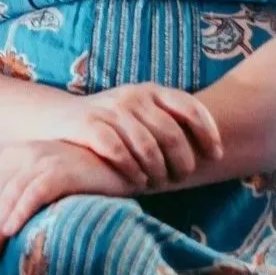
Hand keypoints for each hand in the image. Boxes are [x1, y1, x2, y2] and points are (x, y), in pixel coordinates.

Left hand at [0, 139, 133, 261]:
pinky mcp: (62, 170)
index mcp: (13, 154)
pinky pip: (34, 192)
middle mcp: (24, 153)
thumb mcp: (34, 176)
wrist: (117, 164)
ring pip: (9, 194)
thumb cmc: (74, 175)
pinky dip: (19, 211)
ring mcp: (43, 159)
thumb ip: (3, 183)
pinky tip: (10, 232)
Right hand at [64, 82, 221, 191]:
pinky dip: (131, 169)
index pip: (190, 107)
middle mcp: (133, 96)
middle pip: (171, 132)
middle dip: (181, 160)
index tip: (216, 156)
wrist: (60, 119)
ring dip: (157, 170)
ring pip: (146, 144)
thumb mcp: (142, 115)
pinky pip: (117, 150)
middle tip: (181, 178)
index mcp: (152, 91)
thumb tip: (214, 152)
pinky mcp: (88, 124)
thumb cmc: (112, 126)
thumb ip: (170, 124)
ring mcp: (110, 109)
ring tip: (158, 183)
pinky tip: (136, 181)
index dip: (207, 132)